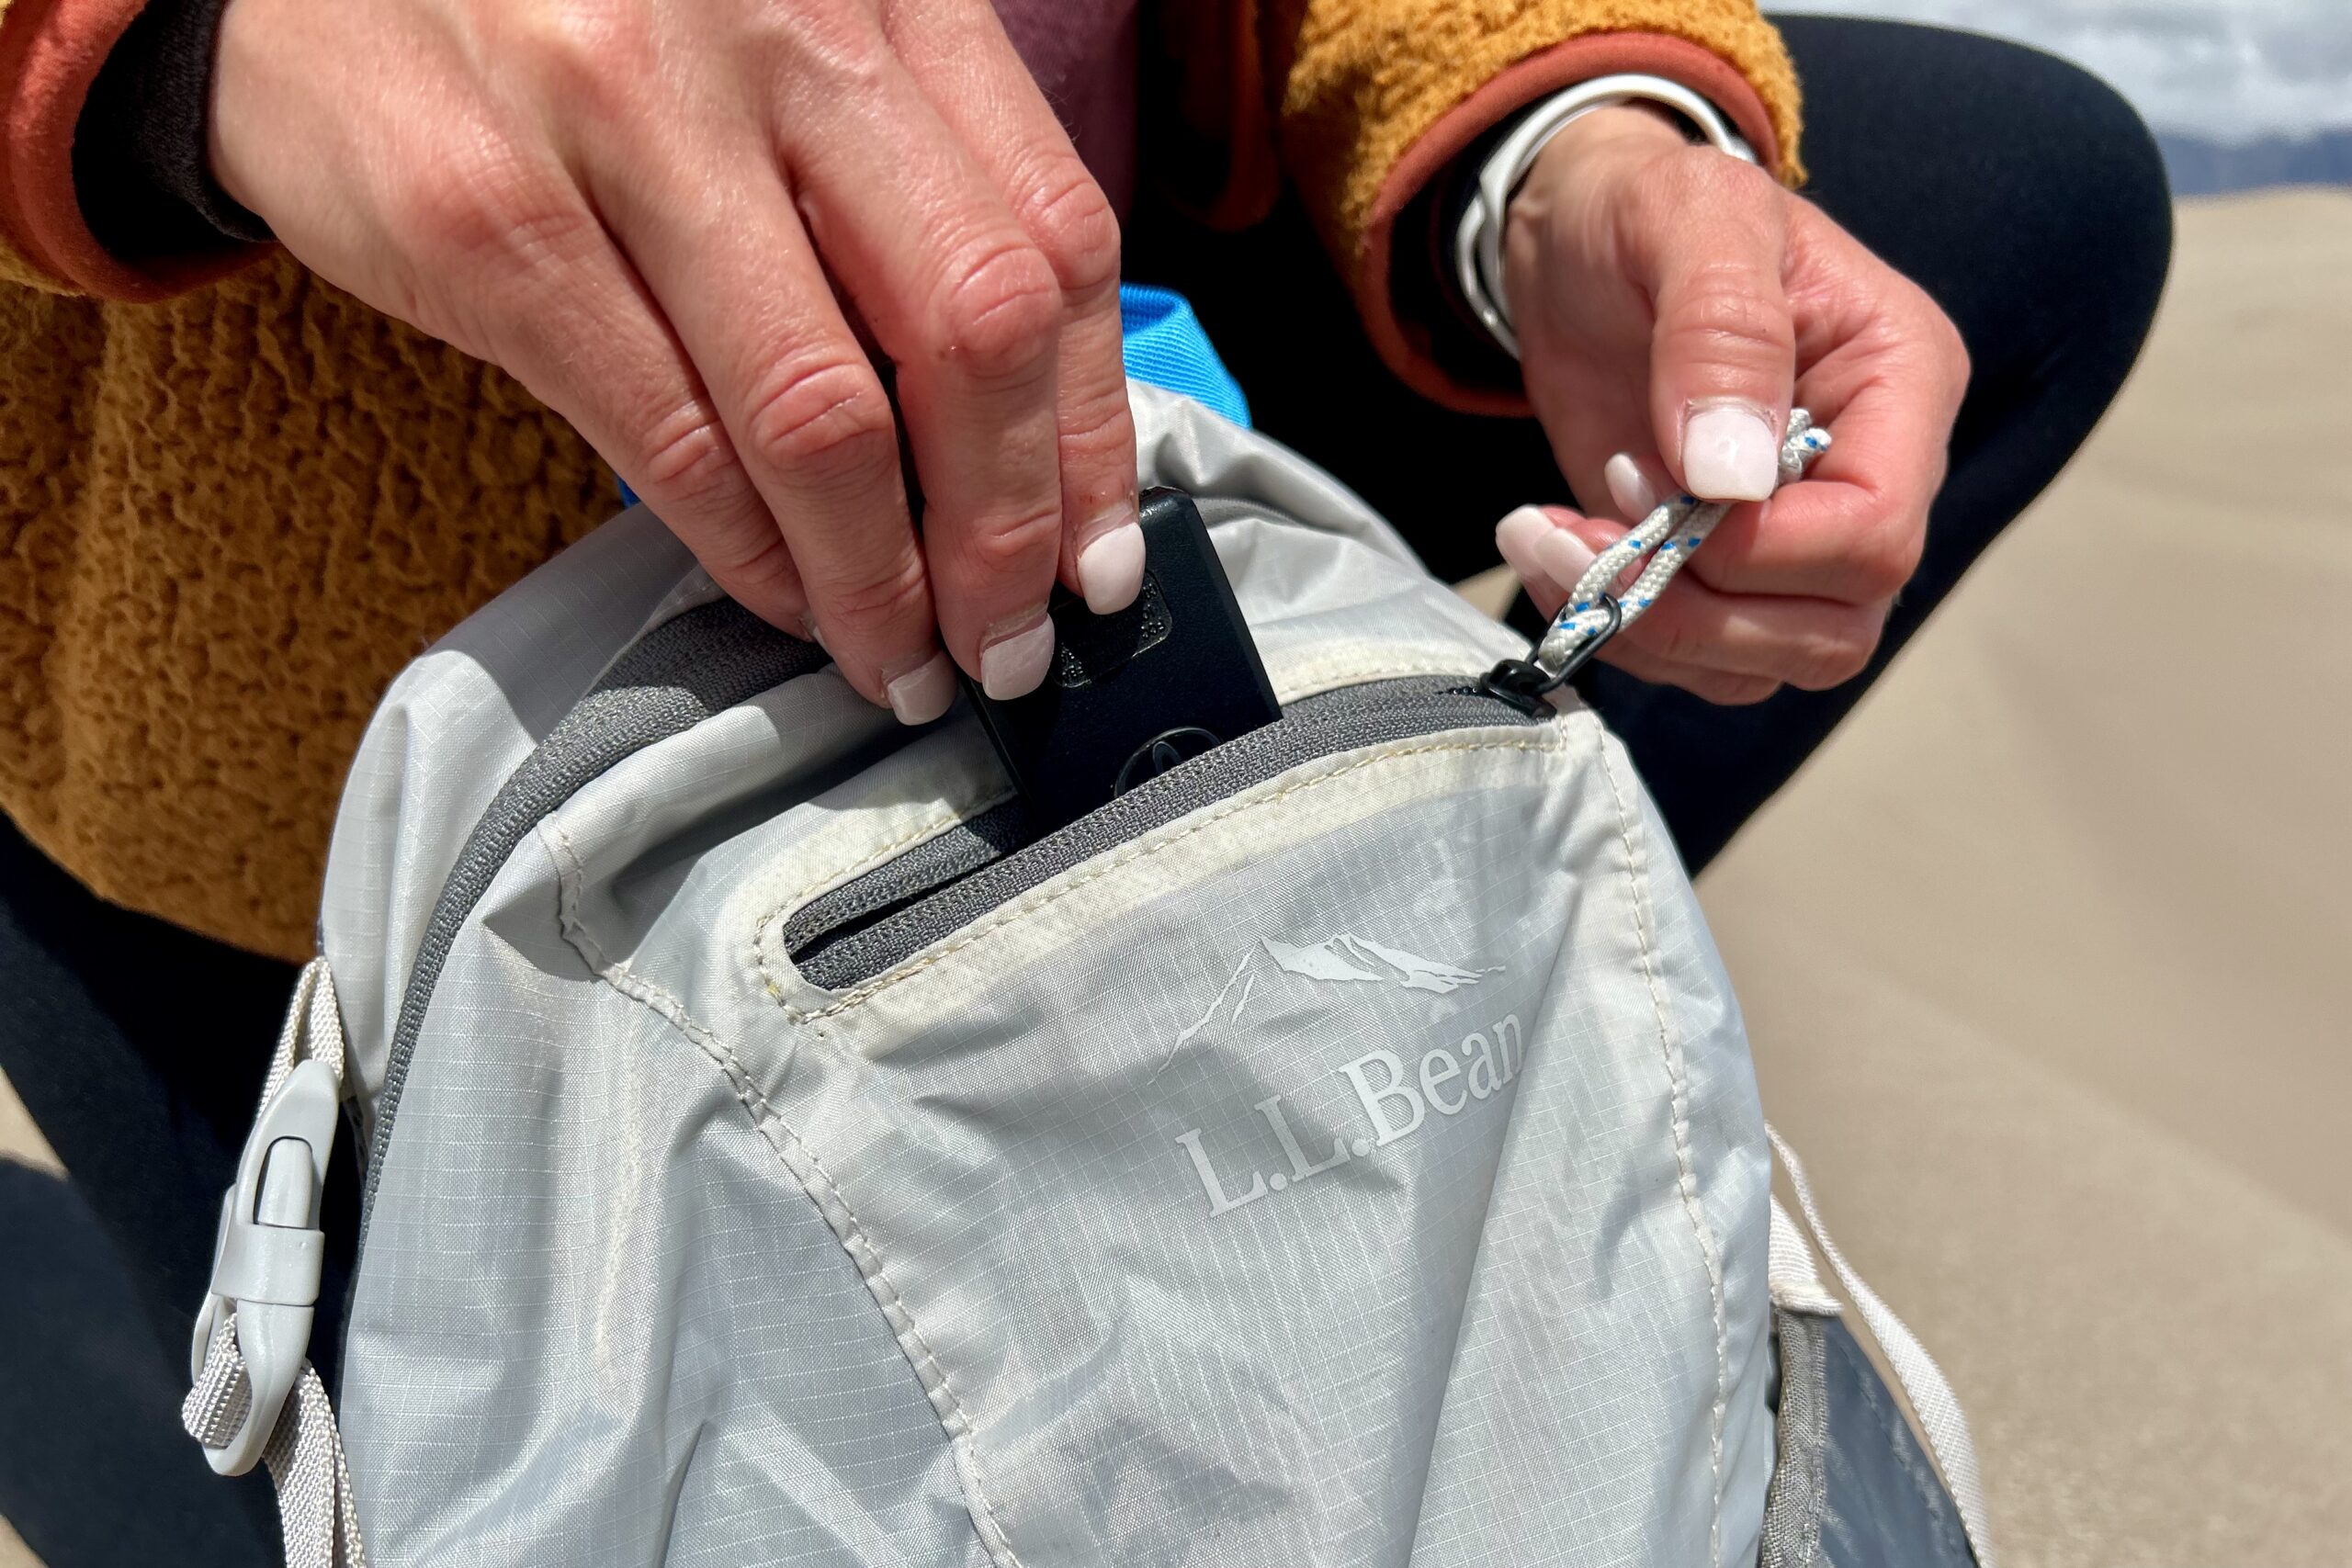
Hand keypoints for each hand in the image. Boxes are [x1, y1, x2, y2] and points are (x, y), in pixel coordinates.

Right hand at [210, 0, 1139, 720]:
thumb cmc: (591, 23)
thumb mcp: (785, 47)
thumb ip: (906, 185)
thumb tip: (1023, 432)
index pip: (1056, 236)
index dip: (1095, 429)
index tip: (1099, 560)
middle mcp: (776, 39)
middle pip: (968, 330)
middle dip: (1008, 530)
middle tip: (1009, 647)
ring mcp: (626, 119)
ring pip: (823, 411)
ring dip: (882, 579)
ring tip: (903, 663)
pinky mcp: (493, 219)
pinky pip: (670, 438)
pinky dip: (752, 555)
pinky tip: (789, 603)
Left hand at [1492, 106, 1967, 703]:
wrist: (1582, 233)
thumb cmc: (1648, 205)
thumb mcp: (1688, 217)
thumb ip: (1722, 328)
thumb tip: (1733, 476)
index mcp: (1902, 383)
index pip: (1876, 532)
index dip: (1758, 548)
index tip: (1642, 479)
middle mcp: (1872, 474)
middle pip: (1834, 626)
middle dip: (1691, 608)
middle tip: (1572, 532)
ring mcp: (1798, 536)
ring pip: (1768, 662)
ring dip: (1646, 631)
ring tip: (1547, 541)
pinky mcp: (1723, 568)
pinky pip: (1703, 658)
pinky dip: (1622, 633)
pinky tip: (1556, 554)